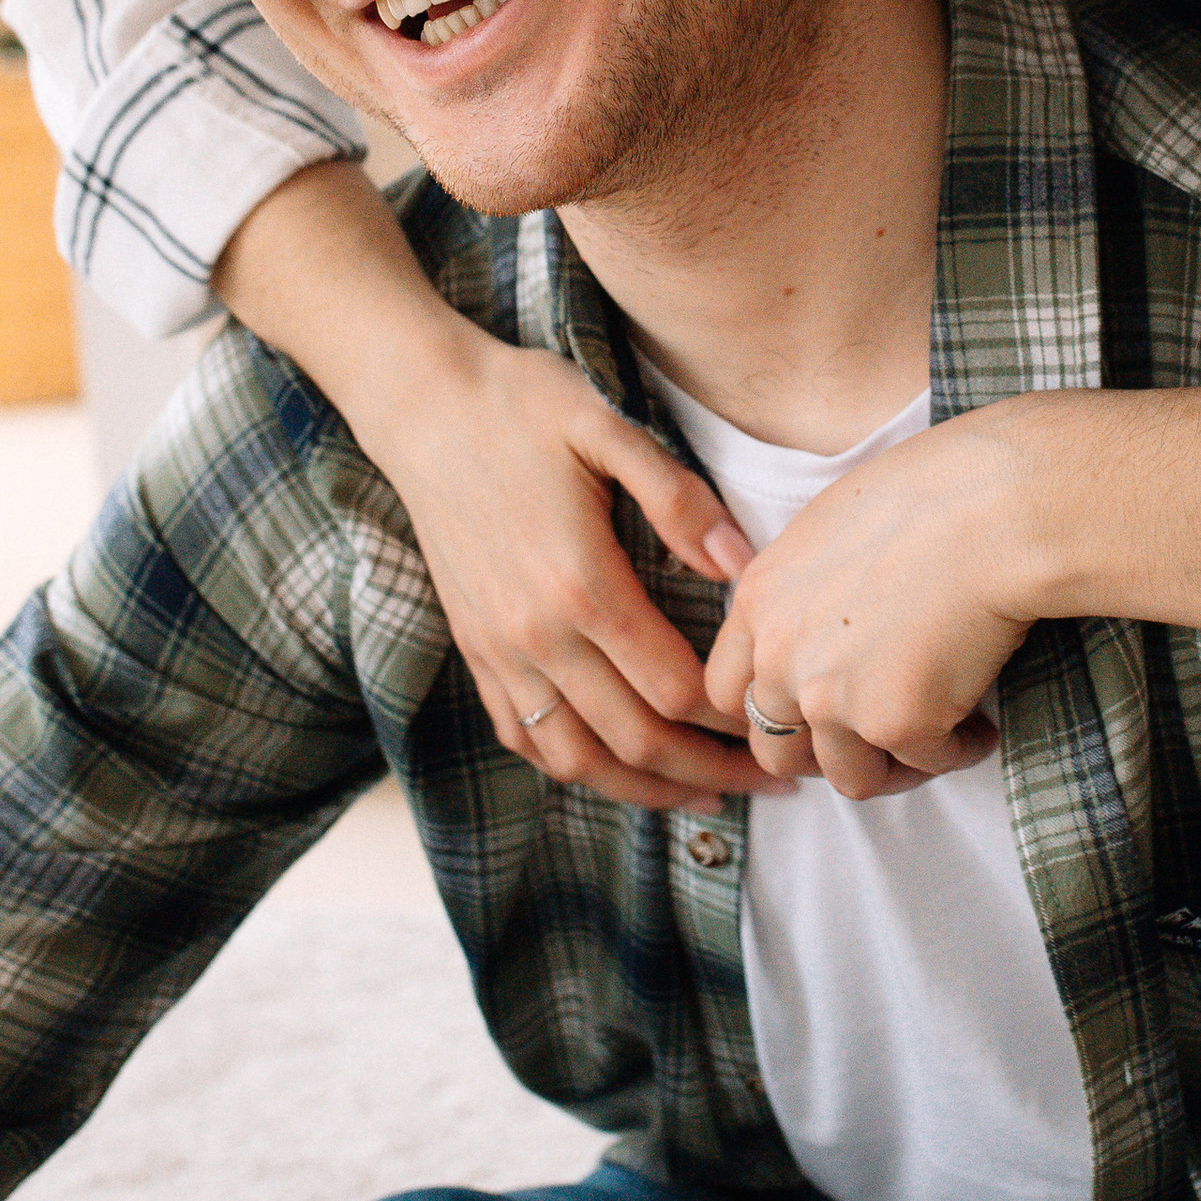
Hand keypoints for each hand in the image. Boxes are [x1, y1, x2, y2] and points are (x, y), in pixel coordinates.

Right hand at [214, 164, 773, 812]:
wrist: (423, 407)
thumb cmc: (523, 408)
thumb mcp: (608, 429)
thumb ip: (678, 498)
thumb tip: (741, 563)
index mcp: (581, 586)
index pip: (674, 689)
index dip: (733, 714)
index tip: (777, 710)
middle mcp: (535, 636)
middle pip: (635, 740)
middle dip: (710, 769)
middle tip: (771, 777)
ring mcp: (498, 651)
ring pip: (577, 758)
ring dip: (646, 789)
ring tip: (705, 793)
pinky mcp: (475, 651)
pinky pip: (524, 738)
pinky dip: (576, 767)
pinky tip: (619, 767)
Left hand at [703, 407, 1040, 802]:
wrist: (992, 509)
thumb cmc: (930, 493)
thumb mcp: (830, 528)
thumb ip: (802, 592)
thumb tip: (820, 628)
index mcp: (757, 602)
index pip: (725, 691)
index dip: (771, 708)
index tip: (814, 708)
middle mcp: (781, 659)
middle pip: (775, 751)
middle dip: (824, 754)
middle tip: (873, 736)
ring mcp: (833, 699)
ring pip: (850, 777)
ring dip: (893, 764)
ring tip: (935, 734)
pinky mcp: (897, 723)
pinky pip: (928, 764)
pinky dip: (958, 749)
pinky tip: (982, 723)